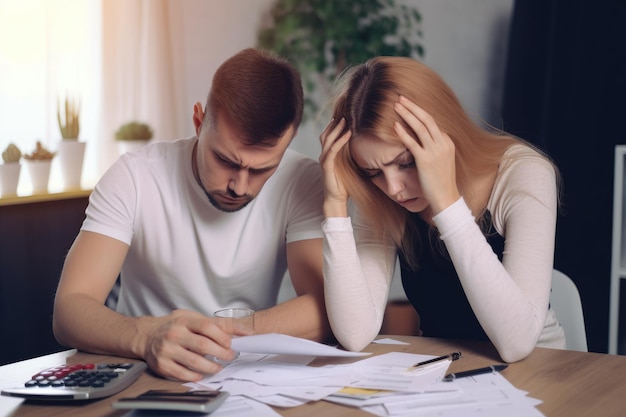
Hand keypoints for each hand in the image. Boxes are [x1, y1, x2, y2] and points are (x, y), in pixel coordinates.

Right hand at [141, 309, 235, 380]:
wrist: (148, 335)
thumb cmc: (176, 327)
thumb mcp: (195, 319)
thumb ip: (220, 324)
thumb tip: (246, 331)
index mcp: (184, 320)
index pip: (207, 327)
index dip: (222, 336)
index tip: (231, 343)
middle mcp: (174, 334)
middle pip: (202, 345)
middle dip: (220, 353)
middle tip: (229, 356)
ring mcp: (167, 350)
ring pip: (193, 361)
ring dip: (210, 367)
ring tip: (218, 367)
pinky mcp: (162, 364)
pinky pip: (181, 373)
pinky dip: (194, 376)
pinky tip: (201, 374)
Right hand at [319, 118, 351, 217]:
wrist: (335, 199)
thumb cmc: (343, 184)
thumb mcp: (348, 165)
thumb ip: (350, 154)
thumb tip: (361, 143)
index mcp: (328, 154)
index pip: (329, 135)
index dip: (335, 125)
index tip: (345, 114)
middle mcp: (324, 155)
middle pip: (326, 134)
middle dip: (335, 123)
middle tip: (345, 112)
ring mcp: (324, 160)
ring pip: (328, 139)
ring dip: (337, 128)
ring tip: (346, 119)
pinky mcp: (327, 166)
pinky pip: (333, 150)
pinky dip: (340, 140)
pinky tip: (348, 133)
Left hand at [393, 96, 459, 213]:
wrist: (446, 197)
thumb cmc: (441, 181)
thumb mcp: (441, 160)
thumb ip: (434, 148)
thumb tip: (422, 141)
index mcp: (447, 142)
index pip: (432, 123)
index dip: (419, 112)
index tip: (408, 105)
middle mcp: (443, 143)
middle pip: (427, 119)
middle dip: (413, 106)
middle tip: (401, 97)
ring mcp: (435, 151)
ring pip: (420, 126)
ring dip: (407, 114)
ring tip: (396, 105)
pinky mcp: (425, 160)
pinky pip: (412, 143)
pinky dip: (403, 132)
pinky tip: (395, 125)